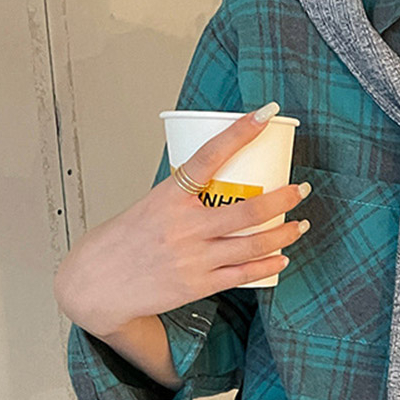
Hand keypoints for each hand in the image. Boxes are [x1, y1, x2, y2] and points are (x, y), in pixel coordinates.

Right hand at [54, 102, 310, 335]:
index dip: (239, 133)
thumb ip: (184, 199)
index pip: (209, 156)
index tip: (265, 114)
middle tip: (301, 188)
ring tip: (300, 225)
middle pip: (247, 209)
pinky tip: (283, 258)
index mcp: (168, 197)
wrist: (99, 285)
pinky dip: (268, 265)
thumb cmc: (124, 242)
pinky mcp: (200, 284)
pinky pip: (244, 274)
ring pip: (253, 243)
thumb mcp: (149, 207)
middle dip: (282, 198)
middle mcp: (184, 226)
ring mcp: (194, 257)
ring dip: (284, 233)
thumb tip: (219, 186)